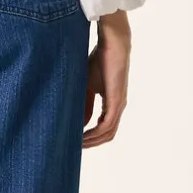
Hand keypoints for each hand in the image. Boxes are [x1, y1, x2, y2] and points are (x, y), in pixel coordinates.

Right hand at [83, 11, 130, 146]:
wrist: (112, 44)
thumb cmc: (99, 60)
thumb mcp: (87, 86)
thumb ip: (84, 104)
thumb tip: (77, 123)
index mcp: (112, 103)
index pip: (104, 128)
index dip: (90, 137)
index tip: (75, 140)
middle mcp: (118, 107)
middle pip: (107, 135)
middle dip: (91, 143)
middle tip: (73, 147)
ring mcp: (119, 105)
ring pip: (107, 133)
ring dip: (92, 141)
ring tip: (76, 144)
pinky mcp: (116, 102)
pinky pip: (107, 125)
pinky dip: (95, 133)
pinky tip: (82, 135)